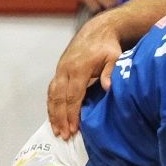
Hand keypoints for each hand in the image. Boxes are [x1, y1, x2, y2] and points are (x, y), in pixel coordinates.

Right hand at [47, 10, 124, 139]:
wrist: (97, 30)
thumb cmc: (108, 47)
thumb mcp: (114, 57)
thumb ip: (110, 72)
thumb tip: (108, 87)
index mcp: (79, 68)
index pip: (73, 95)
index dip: (72, 113)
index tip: (74, 129)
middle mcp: (66, 69)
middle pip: (59, 98)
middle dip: (61, 118)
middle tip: (64, 135)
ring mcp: (60, 69)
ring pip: (52, 95)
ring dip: (53, 114)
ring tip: (56, 131)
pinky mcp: (59, 70)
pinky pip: (51, 90)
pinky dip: (51, 105)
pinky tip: (54, 117)